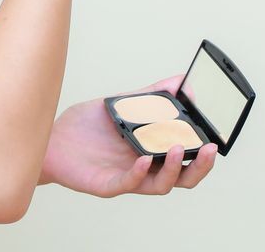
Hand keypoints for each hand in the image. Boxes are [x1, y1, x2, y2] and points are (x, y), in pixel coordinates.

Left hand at [38, 74, 218, 196]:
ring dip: (173, 169)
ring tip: (177, 148)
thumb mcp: (121, 106)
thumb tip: (180, 80)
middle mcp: (143, 168)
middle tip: (209, 149)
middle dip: (200, 166)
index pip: (186, 157)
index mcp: (151, 150)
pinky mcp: (108, 185)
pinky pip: (128, 183)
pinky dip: (139, 172)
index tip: (216, 136)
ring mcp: (127, 178)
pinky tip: (144, 159)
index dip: (203, 152)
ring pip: (161, 185)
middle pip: (183, 177)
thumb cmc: (84, 127)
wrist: (49, 139)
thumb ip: (150, 96)